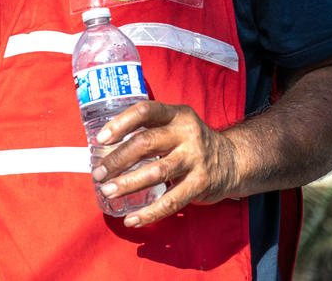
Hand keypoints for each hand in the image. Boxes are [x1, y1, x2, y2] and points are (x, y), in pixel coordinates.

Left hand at [91, 100, 241, 227]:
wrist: (233, 160)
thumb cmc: (189, 142)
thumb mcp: (174, 125)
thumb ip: (147, 129)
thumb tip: (104, 146)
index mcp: (176, 115)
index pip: (145, 111)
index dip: (121, 123)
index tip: (100, 139)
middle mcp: (186, 134)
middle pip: (146, 143)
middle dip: (118, 159)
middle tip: (98, 173)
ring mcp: (195, 159)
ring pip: (156, 172)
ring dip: (128, 184)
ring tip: (107, 191)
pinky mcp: (201, 184)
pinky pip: (172, 201)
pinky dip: (150, 213)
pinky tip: (132, 219)